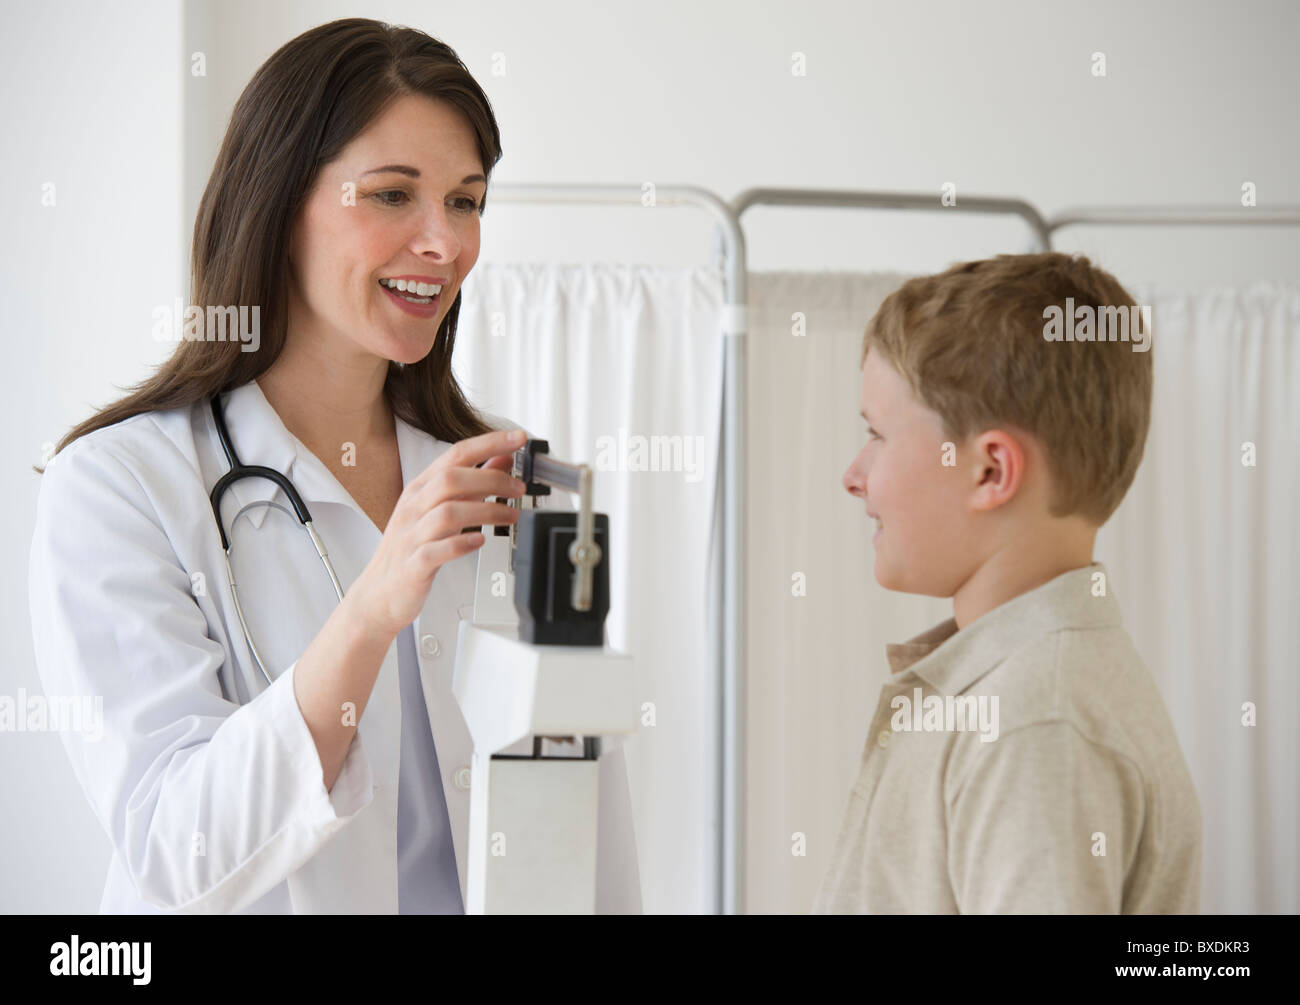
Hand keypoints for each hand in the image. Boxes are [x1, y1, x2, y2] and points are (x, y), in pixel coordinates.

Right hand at [351, 428, 527, 639]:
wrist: (379, 593)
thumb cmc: (410, 548)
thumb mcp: (440, 508)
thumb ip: (471, 483)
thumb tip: (502, 459)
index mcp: (421, 489)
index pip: (456, 454)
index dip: (489, 444)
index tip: (519, 439)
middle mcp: (414, 507)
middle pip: (451, 480)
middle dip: (491, 478)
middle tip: (519, 488)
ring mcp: (412, 536)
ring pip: (448, 513)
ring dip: (486, 511)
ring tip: (511, 516)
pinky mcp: (414, 565)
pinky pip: (436, 550)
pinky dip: (461, 544)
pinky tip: (480, 541)